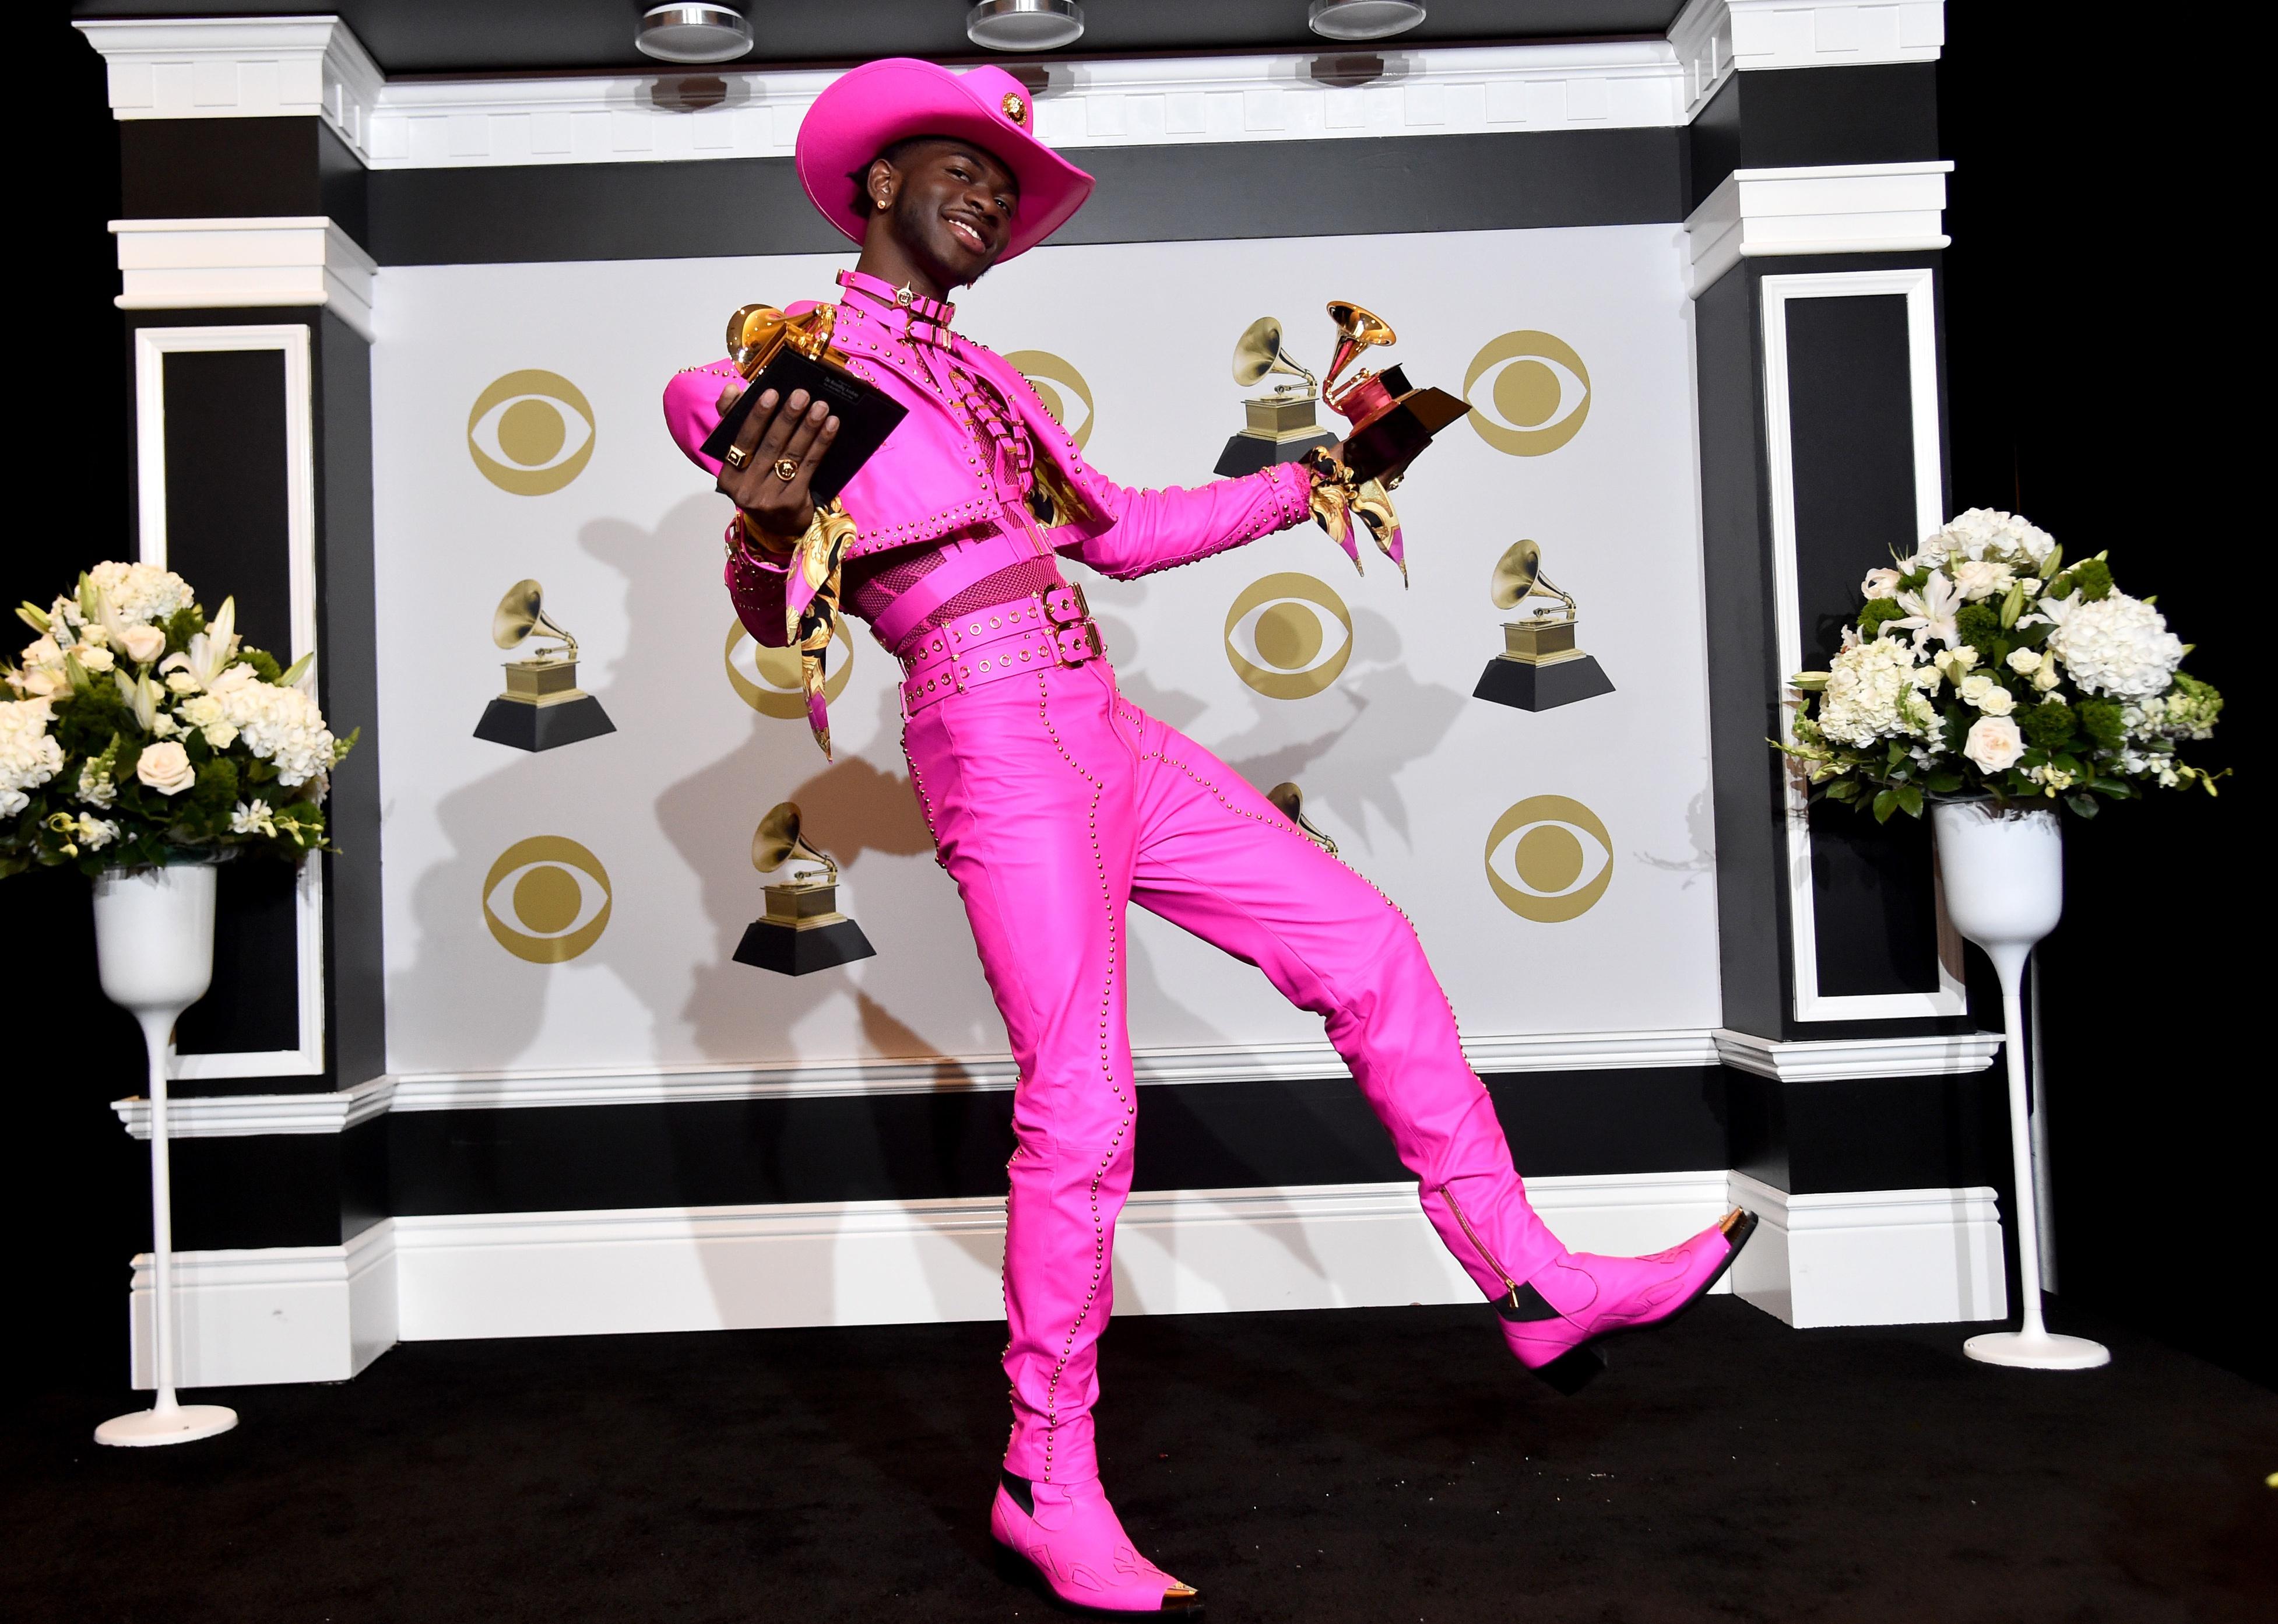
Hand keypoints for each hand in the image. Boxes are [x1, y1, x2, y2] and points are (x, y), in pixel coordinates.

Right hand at [714, 379, 840, 541]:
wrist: (779, 525)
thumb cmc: (759, 481)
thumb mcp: (743, 457)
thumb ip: (733, 421)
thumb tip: (731, 389)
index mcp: (728, 474)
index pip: (742, 439)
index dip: (757, 415)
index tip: (772, 392)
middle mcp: (745, 488)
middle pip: (770, 445)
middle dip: (788, 417)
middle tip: (802, 394)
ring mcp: (768, 498)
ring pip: (791, 455)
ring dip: (808, 427)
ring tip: (821, 407)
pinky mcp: (792, 503)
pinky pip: (808, 467)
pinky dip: (821, 444)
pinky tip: (831, 427)